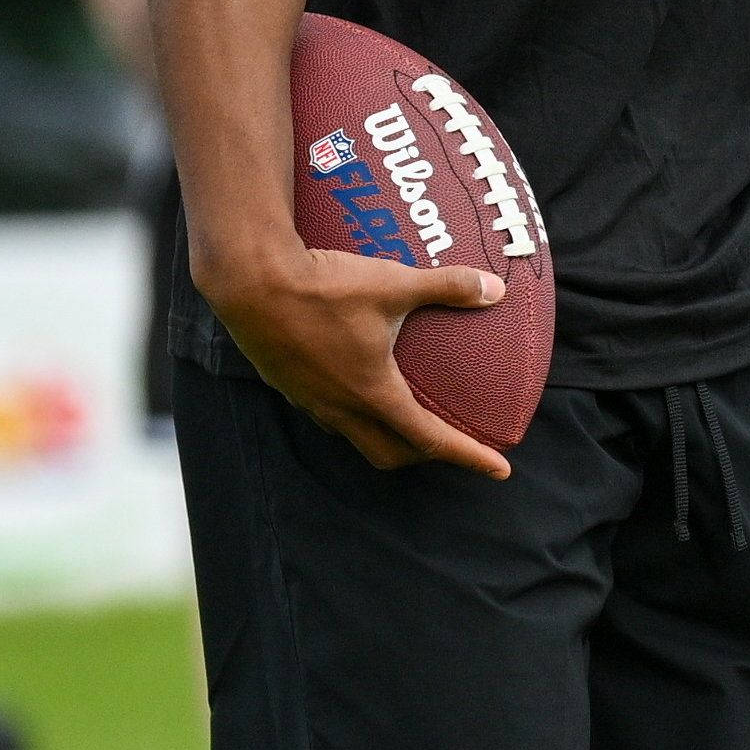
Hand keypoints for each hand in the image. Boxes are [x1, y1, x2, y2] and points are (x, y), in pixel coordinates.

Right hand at [203, 240, 516, 476]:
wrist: (250, 281)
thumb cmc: (324, 286)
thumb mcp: (395, 283)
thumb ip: (448, 287)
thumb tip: (494, 289)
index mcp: (372, 393)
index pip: (430, 440)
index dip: (469, 456)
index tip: (500, 468)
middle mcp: (340, 407)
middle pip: (389, 452)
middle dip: (425, 455)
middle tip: (453, 441)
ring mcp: (309, 399)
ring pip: (354, 436)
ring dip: (386, 437)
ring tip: (409, 418)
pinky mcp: (287, 384)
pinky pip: (328, 415)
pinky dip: (354, 414)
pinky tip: (360, 386)